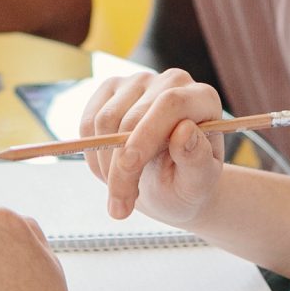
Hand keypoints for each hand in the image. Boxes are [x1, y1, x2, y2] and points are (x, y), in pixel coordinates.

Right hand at [80, 67, 223, 225]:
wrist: (171, 184)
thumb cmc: (188, 183)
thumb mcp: (198, 183)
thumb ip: (197, 159)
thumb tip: (185, 131)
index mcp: (202, 98)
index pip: (169, 104)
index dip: (145, 135)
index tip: (129, 169)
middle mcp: (172, 82)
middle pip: (132, 117)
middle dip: (121, 169)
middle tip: (121, 208)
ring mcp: (139, 82)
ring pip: (104, 121)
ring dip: (105, 166)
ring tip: (122, 190)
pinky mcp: (112, 89)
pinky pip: (87, 122)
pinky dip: (92, 154)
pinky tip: (110, 172)